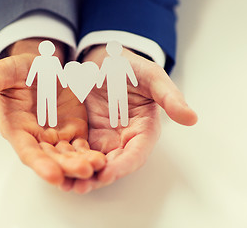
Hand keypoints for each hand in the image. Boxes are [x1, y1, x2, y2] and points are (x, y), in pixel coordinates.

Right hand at [0, 39, 105, 187]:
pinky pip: (82, 147)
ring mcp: (55, 136)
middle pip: (51, 158)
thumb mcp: (4, 72)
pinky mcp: (72, 132)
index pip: (27, 151)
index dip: (39, 163)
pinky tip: (102, 158)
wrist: (43, 66)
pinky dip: (90, 154)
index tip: (53, 175)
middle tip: (83, 172)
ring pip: (68, 156)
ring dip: (81, 163)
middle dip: (66, 167)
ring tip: (97, 167)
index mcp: (16, 128)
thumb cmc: (21, 69)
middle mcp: (36, 138)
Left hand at [69, 45, 197, 192]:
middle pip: (113, 164)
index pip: (136, 153)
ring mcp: (103, 138)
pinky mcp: (85, 134)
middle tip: (80, 186)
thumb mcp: (151, 76)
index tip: (108, 173)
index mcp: (143, 129)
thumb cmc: (130, 66)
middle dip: (97, 177)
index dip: (124, 165)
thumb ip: (169, 96)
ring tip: (64, 184)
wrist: (104, 60)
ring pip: (93, 162)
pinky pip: (76, 151)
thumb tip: (192, 118)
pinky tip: (54, 167)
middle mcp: (123, 139)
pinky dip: (68, 160)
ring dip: (80, 174)